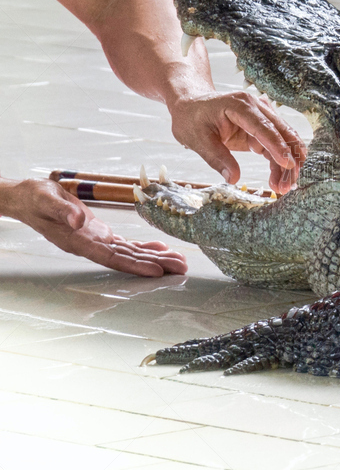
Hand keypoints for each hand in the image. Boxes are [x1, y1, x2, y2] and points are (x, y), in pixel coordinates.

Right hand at [0, 178, 187, 276]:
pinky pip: (126, 244)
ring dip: (155, 257)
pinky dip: (144, 246)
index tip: (156, 271)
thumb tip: (79, 219)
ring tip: (178, 261)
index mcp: (80, 242)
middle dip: (155, 264)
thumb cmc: (36, 199)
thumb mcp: (46, 200)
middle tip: (180, 267)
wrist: (28, 198)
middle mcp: (92, 246)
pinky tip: (160, 248)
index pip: (112, 258)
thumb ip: (63, 211)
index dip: (135, 265)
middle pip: (128, 259)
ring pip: (131, 253)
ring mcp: (97, 242)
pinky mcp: (100, 234)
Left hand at [168, 90, 306, 194]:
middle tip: (289, 184)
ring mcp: (261, 117)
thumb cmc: (192, 119)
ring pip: (283, 141)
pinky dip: (279, 163)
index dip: (277, 146)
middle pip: (280, 133)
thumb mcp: (198, 140)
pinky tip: (280, 180)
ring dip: (288, 164)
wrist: (191, 105)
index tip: (288, 165)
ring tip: (285, 187)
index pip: (263, 127)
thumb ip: (217, 158)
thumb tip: (234, 179)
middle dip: (289, 159)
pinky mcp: (261, 129)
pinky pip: (275, 146)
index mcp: (240, 105)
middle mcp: (256, 107)